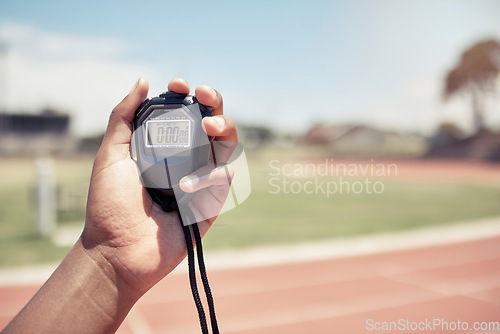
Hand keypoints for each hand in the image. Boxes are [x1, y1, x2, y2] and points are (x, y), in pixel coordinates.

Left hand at [82, 77, 237, 294]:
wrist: (117, 250)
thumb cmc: (109, 204)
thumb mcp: (110, 154)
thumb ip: (123, 116)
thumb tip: (143, 81)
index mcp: (162, 147)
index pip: (182, 114)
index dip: (185, 95)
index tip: (178, 84)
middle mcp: (185, 160)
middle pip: (212, 124)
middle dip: (214, 104)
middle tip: (205, 95)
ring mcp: (200, 180)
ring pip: (227, 146)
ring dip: (225, 128)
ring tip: (209, 125)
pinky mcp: (211, 202)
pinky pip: (223, 178)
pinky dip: (211, 175)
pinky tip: (187, 185)